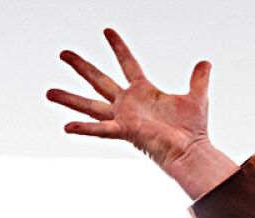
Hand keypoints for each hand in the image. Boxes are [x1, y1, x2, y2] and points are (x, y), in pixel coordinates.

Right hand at [47, 29, 237, 198]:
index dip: (118, 47)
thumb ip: (198, 79)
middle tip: (63, 53)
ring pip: (91, 105)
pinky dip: (84, 128)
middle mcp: (128, 104)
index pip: (127, 63)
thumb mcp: (196, 98)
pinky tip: (66, 127)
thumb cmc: (193, 130)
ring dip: (70, 99)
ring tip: (49, 92)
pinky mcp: (125, 131)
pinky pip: (101, 130)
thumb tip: (205, 62)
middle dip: (82, 66)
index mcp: (143, 92)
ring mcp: (124, 118)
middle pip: (99, 80)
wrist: (191, 151)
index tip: (107, 30)